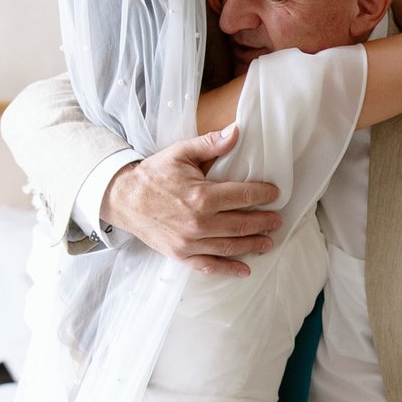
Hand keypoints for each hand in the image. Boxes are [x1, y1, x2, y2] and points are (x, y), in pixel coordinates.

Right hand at [101, 124, 282, 276]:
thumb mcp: (180, 153)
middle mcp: (199, 222)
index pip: (243, 195)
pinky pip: (209, 265)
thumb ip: (210, 144)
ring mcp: (190, 242)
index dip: (264, 194)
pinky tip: (245, 270)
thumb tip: (236, 131)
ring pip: (231, 246)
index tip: (275, 194)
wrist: (123, 199)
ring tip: (269, 242)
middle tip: (278, 220)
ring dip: (253, 245)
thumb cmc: (153, 175)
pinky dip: (229, 269)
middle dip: (264, 222)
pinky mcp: (181, 254)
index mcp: (202, 195)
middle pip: (243, 224)